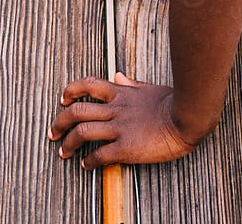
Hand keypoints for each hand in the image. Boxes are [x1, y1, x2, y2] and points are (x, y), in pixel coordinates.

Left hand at [47, 72, 199, 169]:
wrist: (188, 117)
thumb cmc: (174, 103)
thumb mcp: (150, 88)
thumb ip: (131, 84)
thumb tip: (118, 76)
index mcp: (121, 94)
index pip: (88, 85)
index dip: (71, 91)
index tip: (63, 99)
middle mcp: (115, 110)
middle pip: (77, 111)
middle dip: (60, 122)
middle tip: (53, 132)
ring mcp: (119, 128)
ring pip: (82, 133)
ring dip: (68, 144)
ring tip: (63, 152)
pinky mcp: (126, 147)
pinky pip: (100, 155)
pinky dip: (89, 161)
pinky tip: (86, 165)